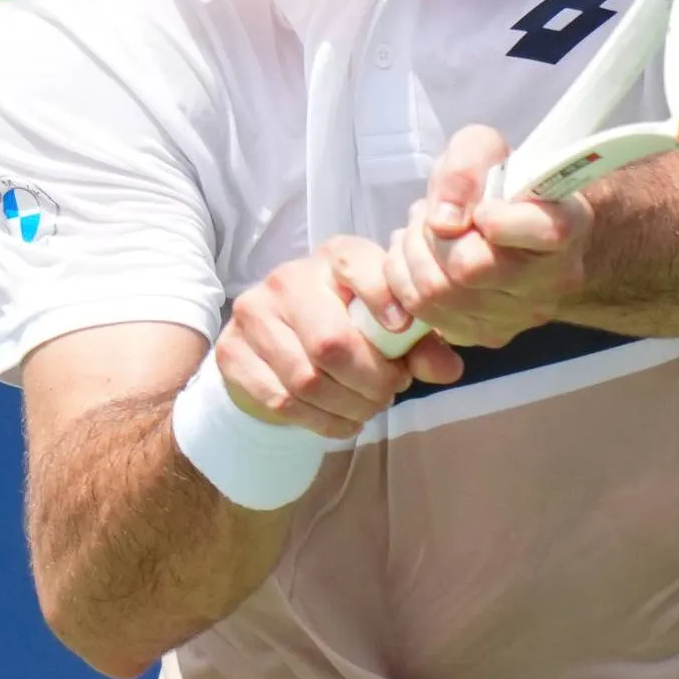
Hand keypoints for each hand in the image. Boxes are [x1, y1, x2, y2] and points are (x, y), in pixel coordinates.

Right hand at [215, 234, 463, 436]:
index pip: (358, 266)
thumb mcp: (390, 329)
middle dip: (370, 381)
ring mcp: (252, 314)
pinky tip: (341, 420)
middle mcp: (288, 278)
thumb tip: (447, 369)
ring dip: (348, 407)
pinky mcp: (231, 352)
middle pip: (331, 343)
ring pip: (307, 379)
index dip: (383, 299)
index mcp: (334, 257)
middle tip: (389, 393)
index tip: (400, 332)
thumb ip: (421, 345)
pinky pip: (282, 401)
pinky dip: (321, 422)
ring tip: (366, 408)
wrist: (276, 347)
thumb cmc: (348, 328)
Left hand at [385, 125, 589, 346]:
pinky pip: (421, 313)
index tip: (482, 208)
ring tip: (423, 233)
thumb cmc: (503, 185)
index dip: (497, 218)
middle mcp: (550, 282)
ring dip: (412, 254)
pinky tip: (419, 259)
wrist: (516, 227)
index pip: (541, 230)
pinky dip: (404, 280)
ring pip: (436, 293)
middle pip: (468, 267)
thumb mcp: (485, 149)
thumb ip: (466, 167)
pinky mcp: (482, 337)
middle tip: (432, 215)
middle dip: (432, 234)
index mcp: (566, 226)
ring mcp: (518, 318)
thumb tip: (443, 221)